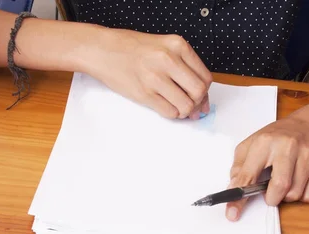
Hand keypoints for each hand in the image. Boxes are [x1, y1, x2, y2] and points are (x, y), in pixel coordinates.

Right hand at [87, 29, 211, 118]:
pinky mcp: (144, 93)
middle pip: (199, 92)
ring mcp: (155, 78)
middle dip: (198, 104)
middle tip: (192, 106)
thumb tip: (202, 95)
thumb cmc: (131, 48)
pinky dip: (172, 114)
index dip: (206, 92)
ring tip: (177, 106)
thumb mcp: (163, 46)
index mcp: (177, 45)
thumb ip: (183, 66)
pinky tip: (165, 106)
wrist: (102, 50)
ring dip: (184, 111)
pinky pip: (169, 112)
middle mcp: (168, 60)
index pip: (205, 76)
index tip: (201, 98)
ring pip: (186, 106)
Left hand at [226, 115, 308, 220]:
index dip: (239, 198)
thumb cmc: (277, 137)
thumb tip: (233, 189)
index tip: (232, 214)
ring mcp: (308, 155)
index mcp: (265, 142)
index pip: (248, 175)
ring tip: (285, 181)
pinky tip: (299, 182)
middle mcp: (288, 146)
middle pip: (280, 186)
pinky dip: (302, 195)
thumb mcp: (251, 145)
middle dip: (271, 198)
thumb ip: (239, 167)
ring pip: (295, 193)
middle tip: (269, 193)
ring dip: (286, 196)